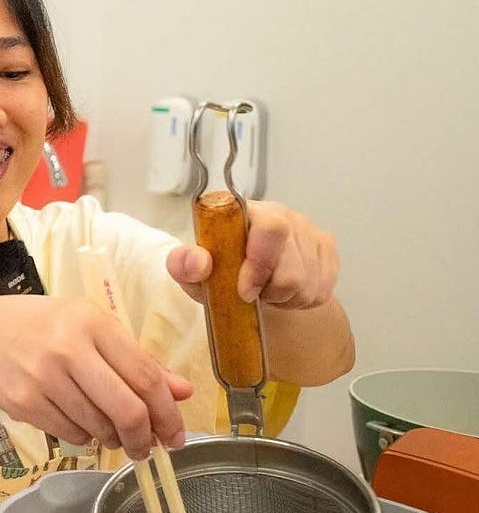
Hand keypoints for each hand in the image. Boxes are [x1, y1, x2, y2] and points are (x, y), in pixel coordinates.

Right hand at [0, 295, 192, 459]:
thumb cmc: (42, 328)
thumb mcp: (90, 329)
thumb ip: (137, 360)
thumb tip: (183, 391)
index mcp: (92, 322)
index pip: (145, 376)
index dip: (168, 413)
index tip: (176, 435)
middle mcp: (67, 347)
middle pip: (127, 410)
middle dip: (144, 438)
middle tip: (147, 449)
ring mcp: (43, 377)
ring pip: (99, 426)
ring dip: (112, 438)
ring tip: (108, 430)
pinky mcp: (24, 402)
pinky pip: (72, 435)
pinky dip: (84, 436)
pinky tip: (78, 421)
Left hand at [167, 201, 338, 308]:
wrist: (252, 284)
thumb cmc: (221, 272)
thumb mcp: (194, 273)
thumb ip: (185, 264)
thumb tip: (198, 261)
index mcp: (249, 212)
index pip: (271, 228)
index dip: (260, 264)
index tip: (244, 291)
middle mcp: (285, 215)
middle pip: (292, 267)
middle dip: (270, 291)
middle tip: (252, 293)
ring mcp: (310, 232)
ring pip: (308, 284)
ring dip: (284, 299)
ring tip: (266, 292)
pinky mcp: (327, 252)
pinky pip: (321, 291)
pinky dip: (300, 301)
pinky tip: (284, 292)